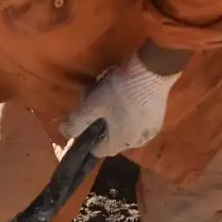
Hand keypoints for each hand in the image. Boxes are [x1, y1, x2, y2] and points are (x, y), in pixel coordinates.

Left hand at [62, 53, 180, 157]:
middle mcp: (136, 142)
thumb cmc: (121, 90)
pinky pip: (138, 123)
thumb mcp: (93, 104)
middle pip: (111, 139)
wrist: (154, 70)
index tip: (84, 120)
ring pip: (125, 130)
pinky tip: (126, 98)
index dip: (87, 137)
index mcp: (120, 143)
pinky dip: (129, 115)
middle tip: (96, 102)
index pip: (98, 150)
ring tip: (111, 97)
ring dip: (115, 118)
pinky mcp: (158, 119)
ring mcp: (150, 131)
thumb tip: (62, 132)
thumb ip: (76, 121)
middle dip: (100, 124)